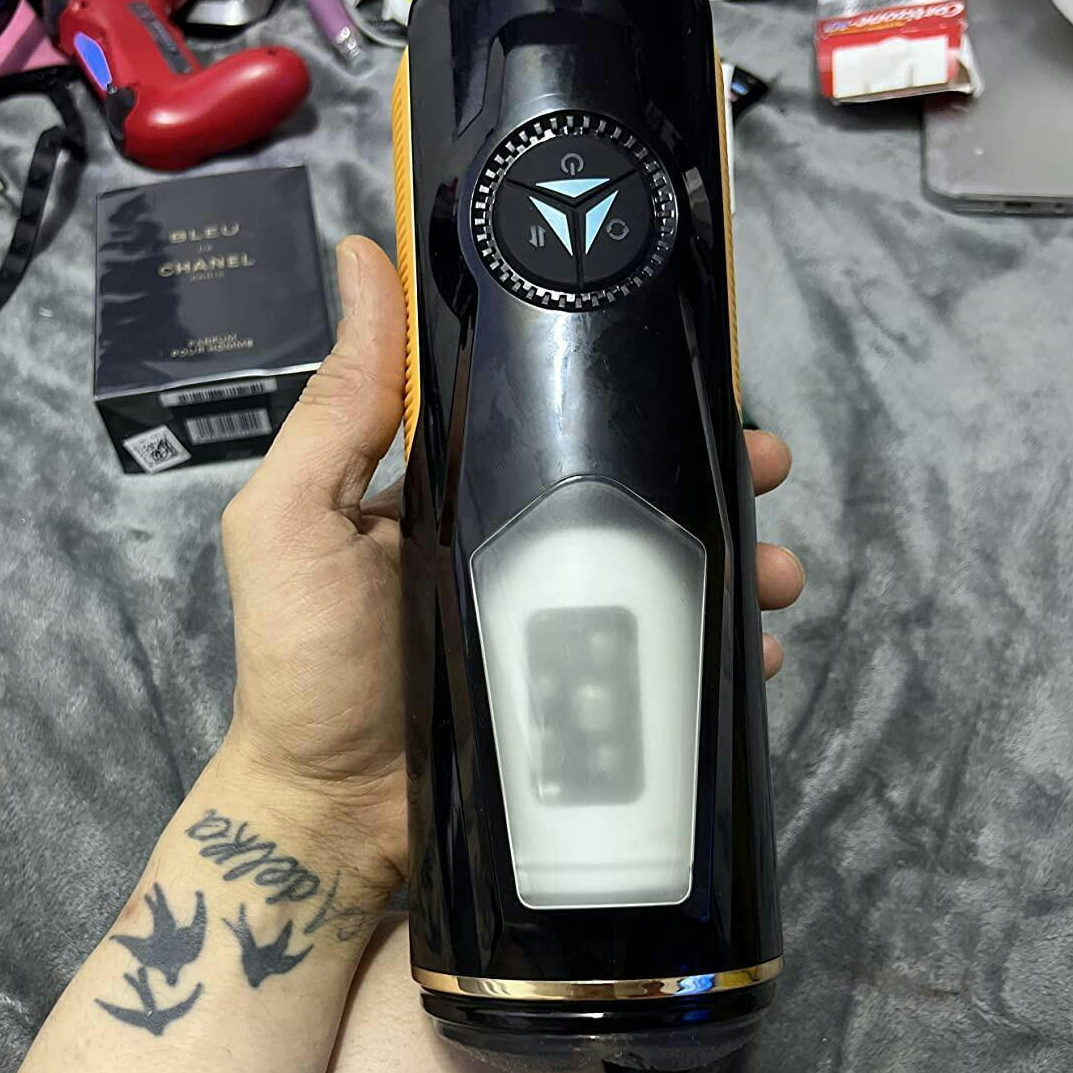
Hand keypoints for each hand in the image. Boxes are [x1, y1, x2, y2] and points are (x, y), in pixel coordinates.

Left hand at [215, 237, 803, 887]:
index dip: (631, 385)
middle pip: (637, 487)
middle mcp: (520, 544)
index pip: (559, 412)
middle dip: (717, 467)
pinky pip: (674, 662)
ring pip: (674, 570)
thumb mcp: (298, 517)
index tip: (697, 364)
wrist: (333, 816)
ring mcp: (563, 625)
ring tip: (773, 572)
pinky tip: (758, 653)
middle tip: (766, 465)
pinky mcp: (592, 699)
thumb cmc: (307, 660)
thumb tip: (366, 256)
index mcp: (459, 486)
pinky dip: (726, 653)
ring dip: (740, 557)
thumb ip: (342, 403)